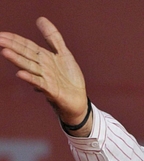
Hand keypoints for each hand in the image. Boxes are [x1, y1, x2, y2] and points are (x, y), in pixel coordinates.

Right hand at [0, 17, 89, 132]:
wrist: (78, 100)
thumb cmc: (69, 78)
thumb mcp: (63, 53)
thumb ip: (53, 37)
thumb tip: (40, 19)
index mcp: (44, 58)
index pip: (27, 46)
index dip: (15, 39)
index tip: (1, 34)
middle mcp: (42, 67)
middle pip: (26, 54)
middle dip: (12, 47)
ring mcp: (46, 78)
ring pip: (30, 67)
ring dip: (18, 60)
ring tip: (5, 52)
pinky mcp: (51, 90)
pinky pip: (40, 83)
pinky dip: (31, 78)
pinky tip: (21, 74)